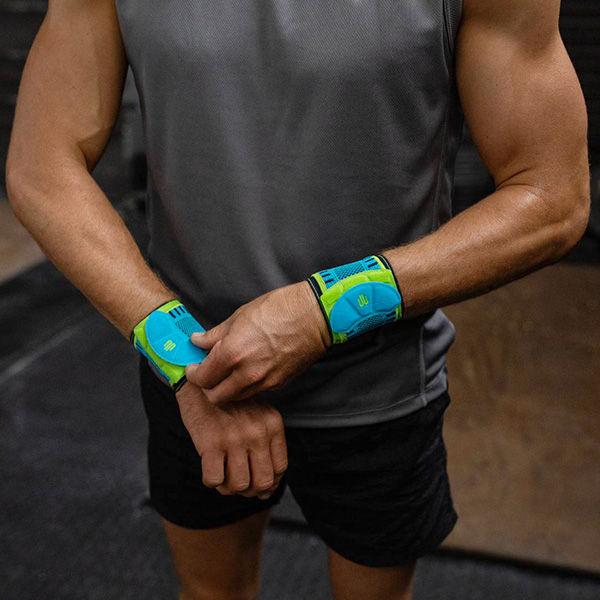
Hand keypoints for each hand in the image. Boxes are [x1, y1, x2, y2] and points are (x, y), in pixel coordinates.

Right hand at [175, 382, 287, 498]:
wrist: (201, 382)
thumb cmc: (229, 402)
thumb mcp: (258, 413)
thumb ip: (266, 445)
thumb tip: (268, 490)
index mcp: (272, 424)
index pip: (280, 468)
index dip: (270, 483)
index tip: (259, 485)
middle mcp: (257, 432)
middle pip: (263, 482)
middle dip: (251, 490)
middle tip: (240, 483)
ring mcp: (235, 438)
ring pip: (240, 485)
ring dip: (230, 487)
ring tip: (224, 475)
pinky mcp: (211, 444)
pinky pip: (215, 480)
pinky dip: (212, 480)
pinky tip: (210, 468)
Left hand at [185, 281, 330, 403]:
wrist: (315, 316)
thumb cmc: (280, 309)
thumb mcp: (240, 316)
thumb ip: (215, 335)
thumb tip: (198, 341)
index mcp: (232, 354)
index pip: (202, 378)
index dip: (194, 374)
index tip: (194, 367)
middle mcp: (247, 374)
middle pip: (216, 397)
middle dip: (208, 386)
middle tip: (208, 372)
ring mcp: (264, 382)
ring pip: (236, 397)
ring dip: (227, 388)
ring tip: (228, 370)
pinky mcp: (279, 384)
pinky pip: (255, 391)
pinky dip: (247, 385)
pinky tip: (249, 368)